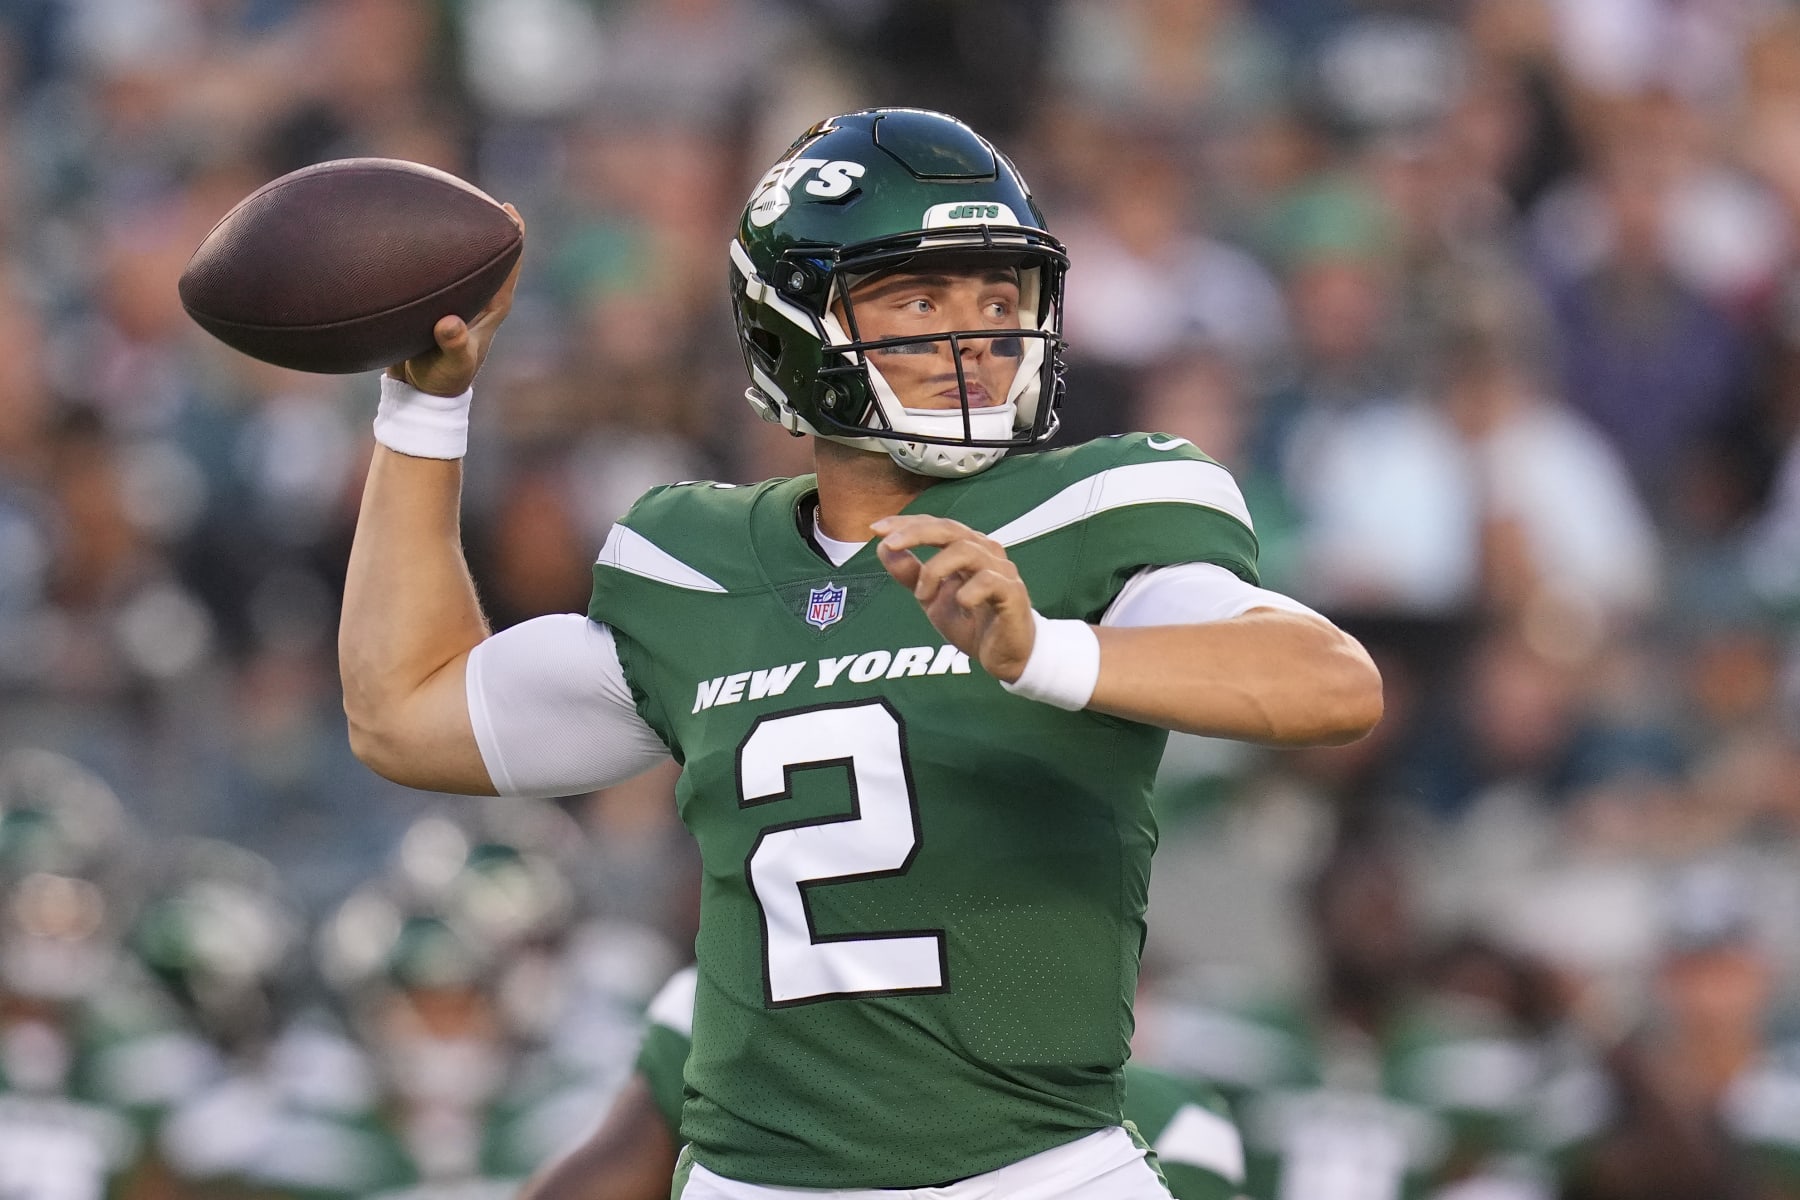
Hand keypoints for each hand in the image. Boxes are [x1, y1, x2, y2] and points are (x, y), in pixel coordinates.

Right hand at [387, 204, 524, 396]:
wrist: (420, 392)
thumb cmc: (443, 379)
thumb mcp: (451, 365)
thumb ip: (452, 345)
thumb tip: (448, 324)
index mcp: (492, 305)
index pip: (511, 263)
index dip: (514, 234)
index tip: (507, 208)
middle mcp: (478, 296)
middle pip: (486, 251)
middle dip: (480, 223)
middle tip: (468, 193)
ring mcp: (456, 297)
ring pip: (457, 257)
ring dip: (449, 234)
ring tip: (435, 202)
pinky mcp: (432, 301)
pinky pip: (430, 267)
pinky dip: (420, 251)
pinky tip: (401, 233)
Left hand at [872, 515, 1035, 681]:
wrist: (1005, 656)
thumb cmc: (973, 622)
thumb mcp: (931, 599)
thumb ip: (910, 574)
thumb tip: (883, 548)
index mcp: (967, 548)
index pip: (935, 526)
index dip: (906, 523)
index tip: (876, 529)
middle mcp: (985, 552)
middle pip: (950, 529)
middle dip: (916, 533)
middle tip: (889, 544)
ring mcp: (1001, 571)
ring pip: (967, 550)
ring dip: (936, 570)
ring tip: (923, 595)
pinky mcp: (1013, 593)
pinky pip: (989, 581)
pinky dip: (969, 590)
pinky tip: (961, 603)